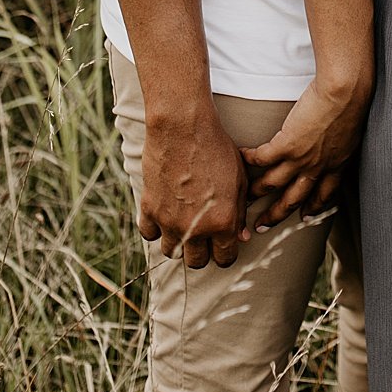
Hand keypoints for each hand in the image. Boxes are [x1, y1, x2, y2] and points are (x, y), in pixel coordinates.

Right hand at [139, 104, 248, 267]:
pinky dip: (156, 228)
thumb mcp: (239, 178)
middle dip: (202, 253)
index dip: (226, 254)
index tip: (224, 246)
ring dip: (178, 242)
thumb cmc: (218, 149)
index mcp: (223, 222)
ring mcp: (169, 222)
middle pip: (196, 262)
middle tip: (204, 238)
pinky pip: (149, 234)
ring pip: (171, 252)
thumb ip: (240, 211)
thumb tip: (242, 237)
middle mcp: (195, 228)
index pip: (225, 258)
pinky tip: (165, 214)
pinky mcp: (149, 210)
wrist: (183, 129)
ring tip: (184, 225)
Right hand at [240, 74, 370, 228]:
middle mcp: (318, 167)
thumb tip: (341, 138)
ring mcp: (301, 159)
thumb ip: (343, 141)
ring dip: (256, 192)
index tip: (305, 216)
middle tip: (261, 227)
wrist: (346, 91)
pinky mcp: (286, 144)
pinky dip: (248, 158)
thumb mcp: (354, 129)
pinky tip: (240, 156)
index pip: (324, 194)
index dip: (313, 206)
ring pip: (272, 184)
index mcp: (338, 164)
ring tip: (244, 198)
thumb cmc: (355, 100)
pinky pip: (261, 158)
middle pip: (293, 199)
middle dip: (276, 215)